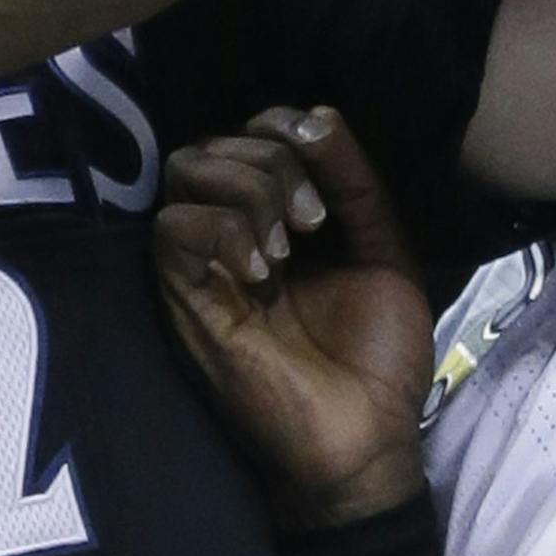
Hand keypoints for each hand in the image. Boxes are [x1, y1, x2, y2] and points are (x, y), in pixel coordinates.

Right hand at [154, 107, 431, 527]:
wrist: (368, 440)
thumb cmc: (378, 355)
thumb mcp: (382, 250)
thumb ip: (355, 183)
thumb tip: (319, 115)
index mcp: (275, 219)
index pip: (246, 132)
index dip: (280, 123)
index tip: (323, 153)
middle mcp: (231, 235)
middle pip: (211, 141)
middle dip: (271, 159)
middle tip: (313, 220)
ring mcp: (204, 267)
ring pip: (185, 169)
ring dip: (248, 187)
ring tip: (290, 245)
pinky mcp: (186, 301)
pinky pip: (173, 228)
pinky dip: (222, 229)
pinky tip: (261, 272)